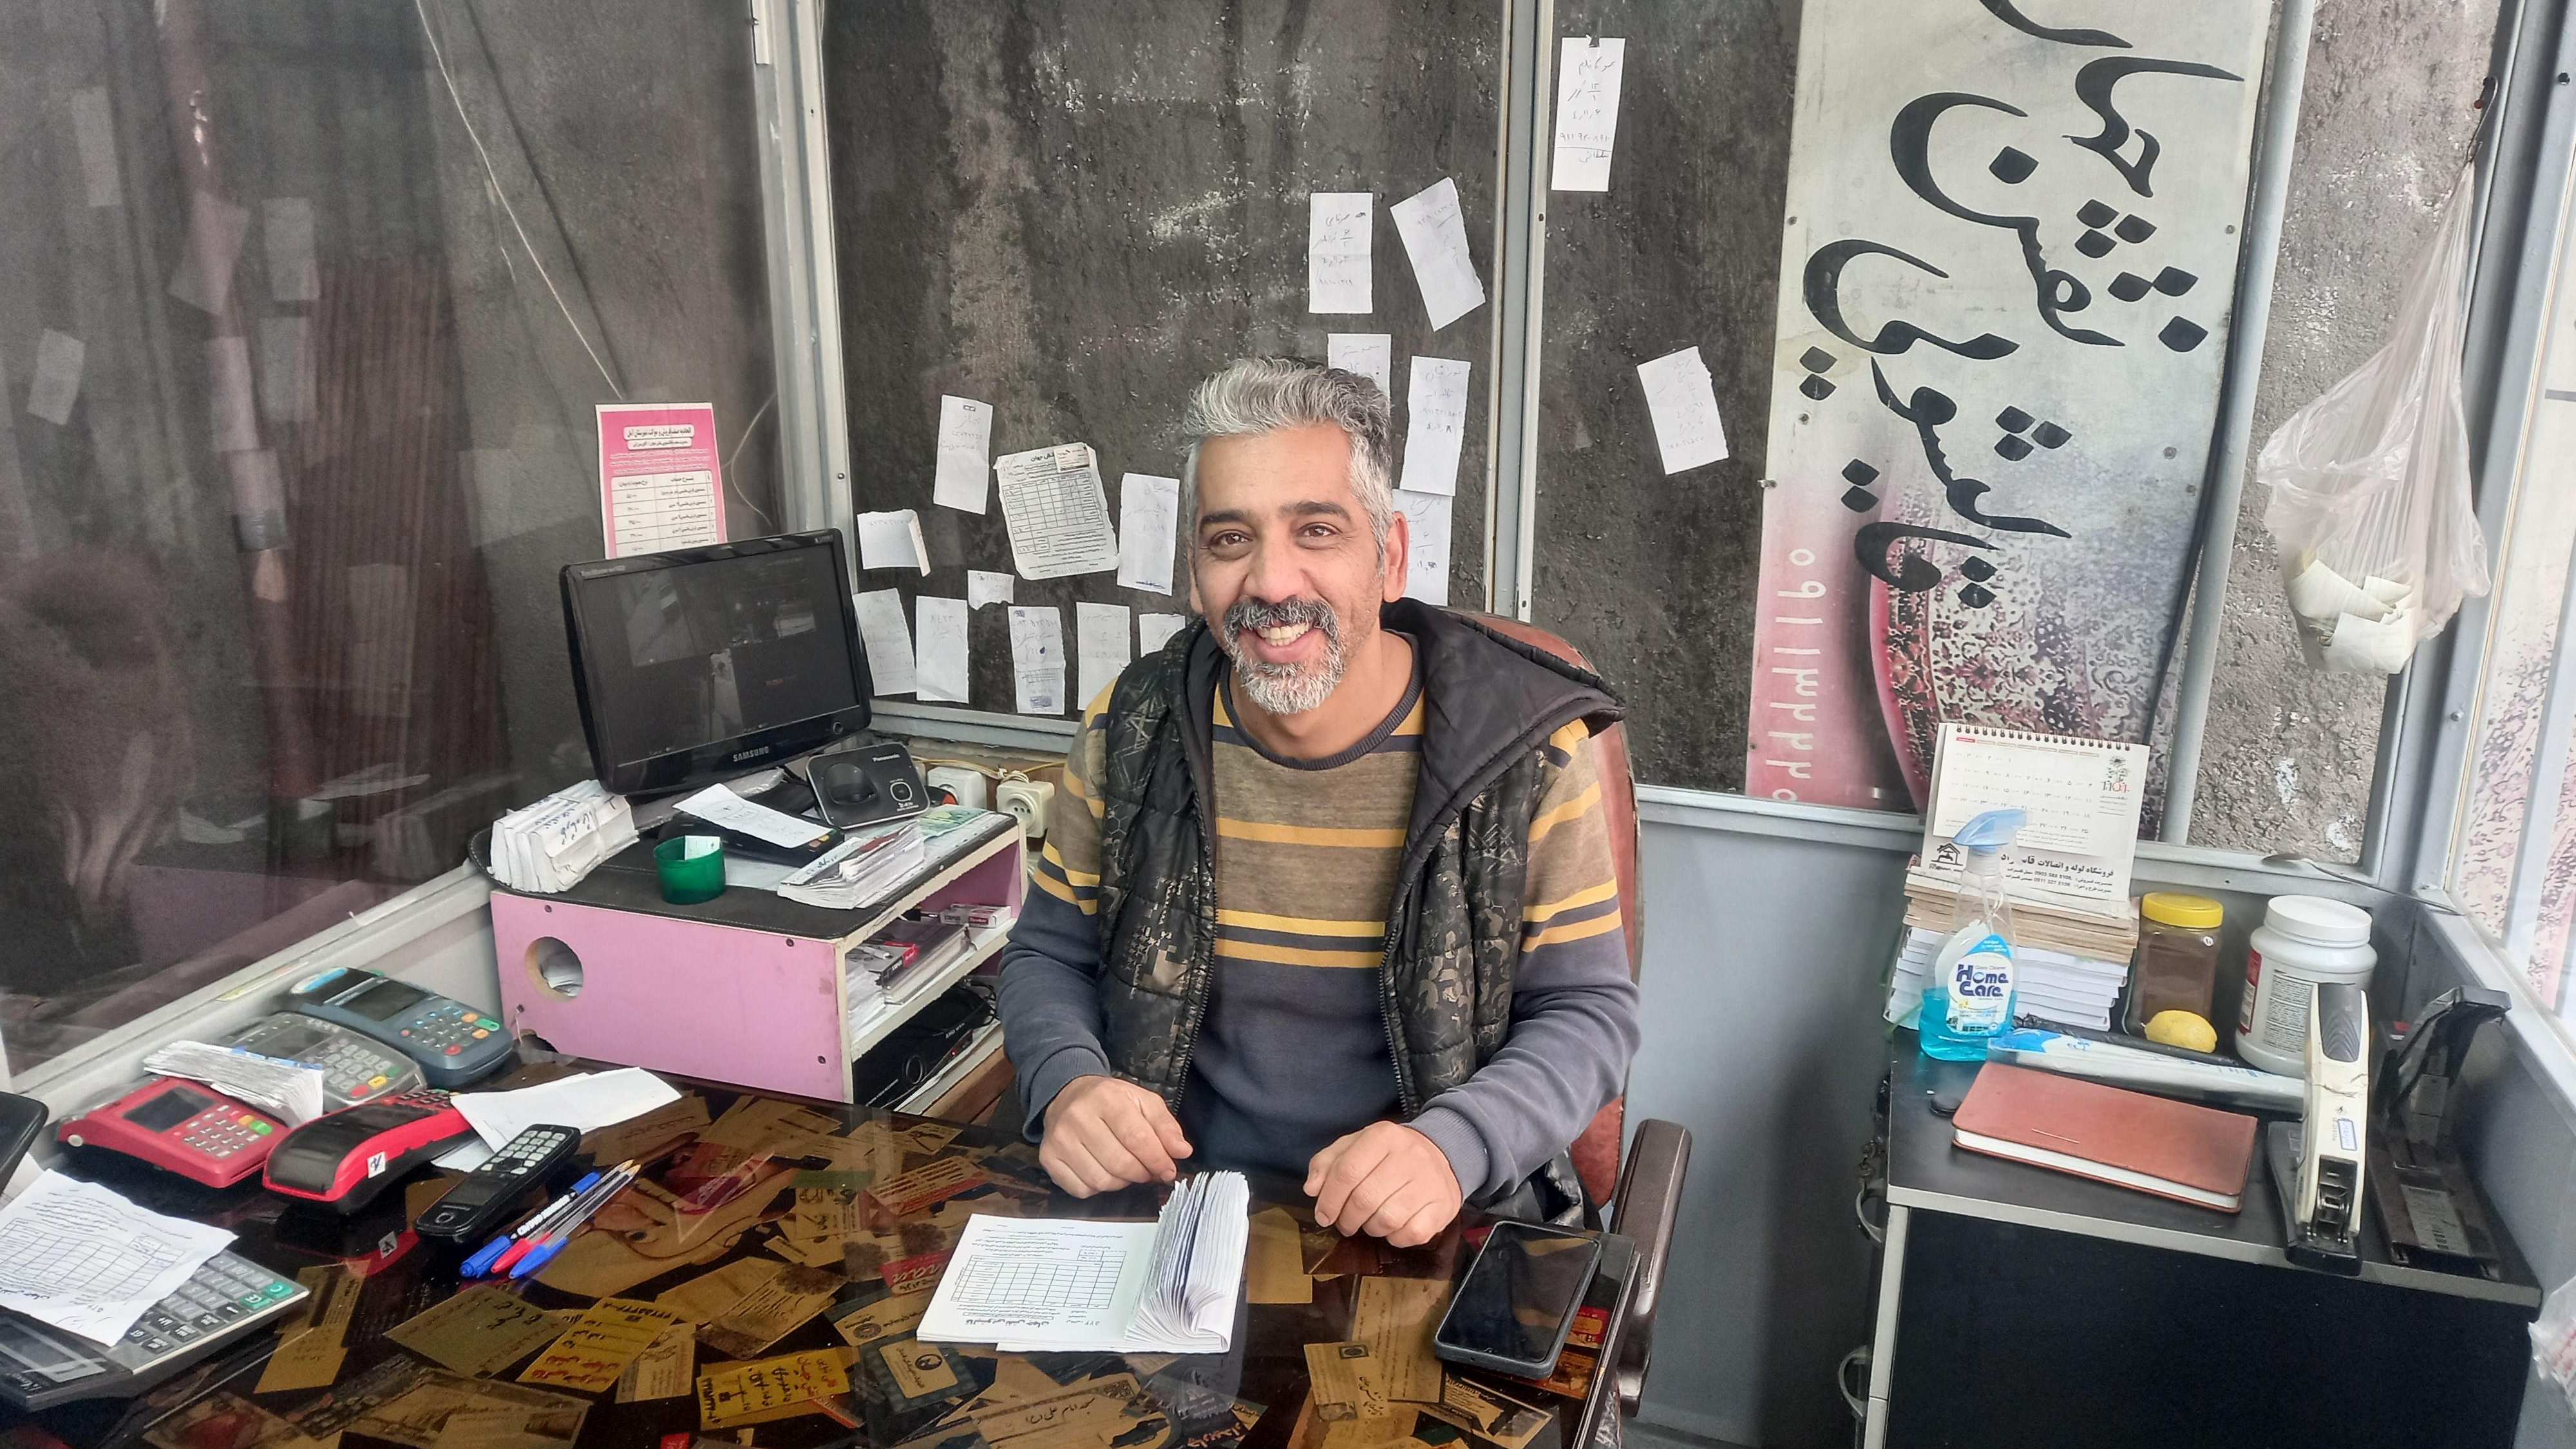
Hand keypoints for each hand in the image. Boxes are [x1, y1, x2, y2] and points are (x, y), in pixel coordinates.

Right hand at [1039, 1074, 1192, 1195]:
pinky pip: (1081, 1189)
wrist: (1067, 1094)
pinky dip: (1098, 1188)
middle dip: (1142, 1173)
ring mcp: (1060, 1140)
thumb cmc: (1110, 1100)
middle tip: (1149, 1171)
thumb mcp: (1143, 1102)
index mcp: (1106, 1099)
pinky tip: (1103, 1171)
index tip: (1168, 1169)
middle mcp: (1078, 1118)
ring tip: (1126, 1170)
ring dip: (1122, 1182)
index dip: (1157, 1160)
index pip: (1137, 1138)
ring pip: (1101, 1181)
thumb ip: (1166, 1126)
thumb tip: (1182, 1151)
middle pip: (1119, 1163)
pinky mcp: (1048, 1158)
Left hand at [1304, 1122, 1462, 1247]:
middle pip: (1364, 1199)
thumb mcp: (1356, 1146)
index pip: (1347, 1171)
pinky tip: (1393, 1227)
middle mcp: (1409, 1156)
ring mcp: (1429, 1182)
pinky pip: (1411, 1233)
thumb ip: (1328, 1162)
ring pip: (1387, 1220)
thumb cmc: (1389, 1154)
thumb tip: (1312, 1188)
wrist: (1441, 1153)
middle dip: (1346, 1219)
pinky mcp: (1443, 1206)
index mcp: (1383, 1136)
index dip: (1329, 1199)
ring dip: (1371, 1228)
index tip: (1323, 1214)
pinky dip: (1396, 1237)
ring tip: (1369, 1221)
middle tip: (1344, 1223)